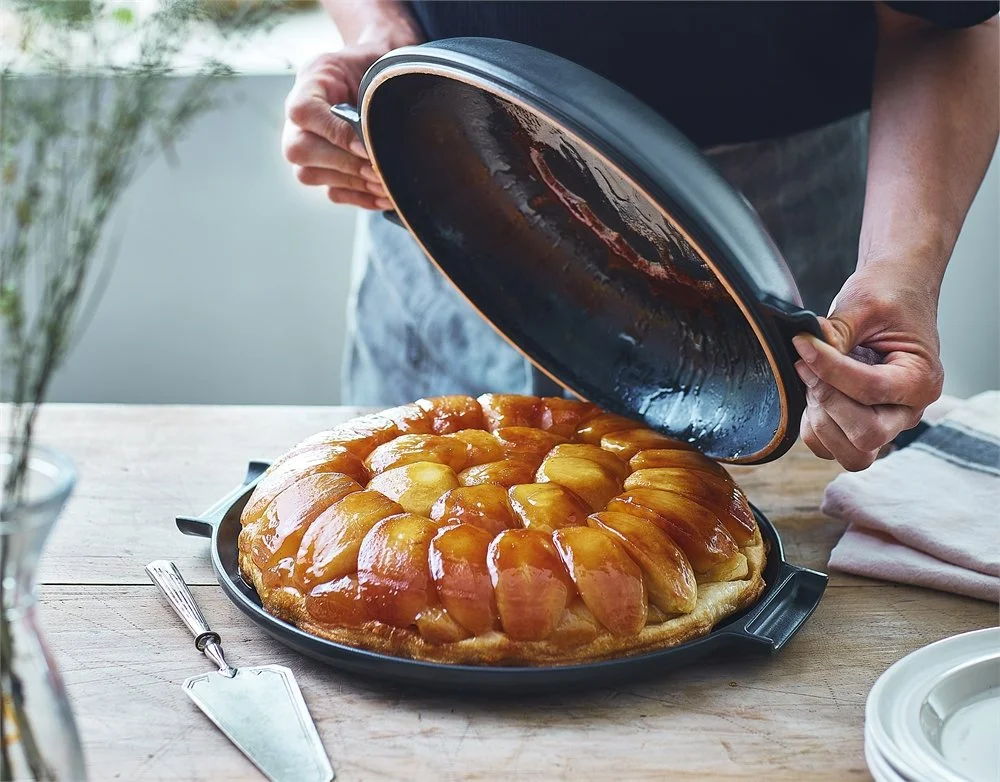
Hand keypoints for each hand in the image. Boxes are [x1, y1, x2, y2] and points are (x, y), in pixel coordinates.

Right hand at [282, 45, 393, 208]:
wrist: (379, 79)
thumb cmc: (376, 69)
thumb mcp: (375, 66)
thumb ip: (374, 92)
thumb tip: (378, 139)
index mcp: (310, 83)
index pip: (303, 112)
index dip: (334, 134)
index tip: (366, 146)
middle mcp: (298, 118)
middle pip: (299, 149)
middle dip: (345, 164)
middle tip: (379, 170)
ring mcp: (305, 147)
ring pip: (310, 175)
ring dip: (353, 184)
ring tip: (387, 185)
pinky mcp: (321, 170)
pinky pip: (331, 192)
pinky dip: (360, 198)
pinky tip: (385, 196)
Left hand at [792, 263, 943, 470]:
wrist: (895, 293)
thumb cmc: (889, 297)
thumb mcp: (864, 305)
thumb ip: (836, 334)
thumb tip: (805, 352)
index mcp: (922, 380)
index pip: (870, 390)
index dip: (828, 369)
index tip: (803, 343)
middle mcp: (907, 410)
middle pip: (865, 435)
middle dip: (827, 401)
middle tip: (807, 365)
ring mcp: (885, 423)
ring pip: (849, 451)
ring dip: (820, 418)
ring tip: (812, 377)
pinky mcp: (859, 426)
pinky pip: (829, 447)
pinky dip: (813, 426)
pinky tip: (812, 391)